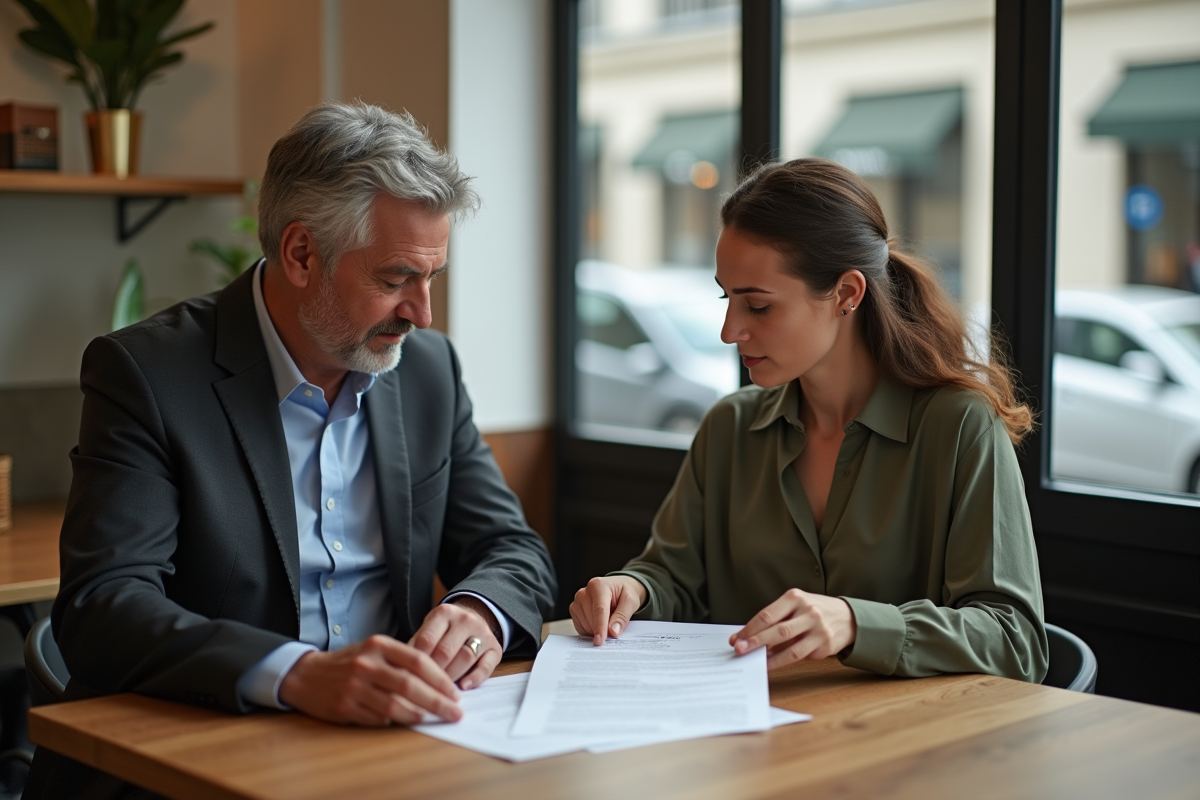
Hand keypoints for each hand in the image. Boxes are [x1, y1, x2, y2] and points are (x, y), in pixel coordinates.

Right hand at [278, 635, 460, 725]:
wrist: (305, 675)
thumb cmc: (348, 662)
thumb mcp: (373, 650)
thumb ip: (401, 660)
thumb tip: (438, 681)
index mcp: (378, 645)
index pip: (418, 661)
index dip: (440, 679)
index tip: (455, 693)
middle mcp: (366, 664)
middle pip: (411, 686)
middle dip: (438, 702)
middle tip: (455, 712)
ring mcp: (354, 686)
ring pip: (395, 706)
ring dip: (419, 715)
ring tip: (433, 719)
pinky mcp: (344, 708)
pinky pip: (378, 719)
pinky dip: (394, 721)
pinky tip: (405, 722)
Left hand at [409, 598, 501, 689]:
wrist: (475, 616)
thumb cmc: (445, 630)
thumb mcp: (429, 628)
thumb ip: (417, 646)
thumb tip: (403, 670)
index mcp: (444, 613)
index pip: (426, 640)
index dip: (416, 662)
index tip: (409, 676)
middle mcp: (465, 620)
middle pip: (445, 650)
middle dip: (433, 672)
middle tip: (424, 686)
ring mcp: (482, 633)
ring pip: (466, 657)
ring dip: (451, 676)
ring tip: (441, 689)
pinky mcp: (495, 648)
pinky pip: (486, 666)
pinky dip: (475, 678)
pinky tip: (463, 686)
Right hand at [569, 576, 647, 645]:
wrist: (618, 588)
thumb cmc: (624, 593)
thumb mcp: (631, 601)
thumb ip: (623, 616)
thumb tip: (613, 631)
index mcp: (598, 586)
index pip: (599, 610)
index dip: (600, 628)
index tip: (600, 641)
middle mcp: (584, 592)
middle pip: (591, 620)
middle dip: (603, 630)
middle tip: (615, 626)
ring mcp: (577, 601)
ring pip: (585, 626)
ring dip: (597, 630)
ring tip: (607, 619)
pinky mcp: (574, 610)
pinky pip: (580, 628)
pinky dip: (590, 630)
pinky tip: (598, 623)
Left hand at [729, 589, 856, 669]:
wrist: (847, 616)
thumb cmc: (813, 610)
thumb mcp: (796, 605)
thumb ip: (776, 617)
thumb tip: (748, 635)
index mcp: (796, 598)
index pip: (767, 615)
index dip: (750, 628)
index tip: (736, 638)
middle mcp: (808, 612)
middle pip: (777, 630)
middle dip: (755, 642)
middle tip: (739, 650)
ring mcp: (818, 630)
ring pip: (790, 647)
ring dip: (769, 657)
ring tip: (755, 660)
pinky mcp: (825, 646)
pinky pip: (800, 656)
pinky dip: (783, 661)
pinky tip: (772, 663)